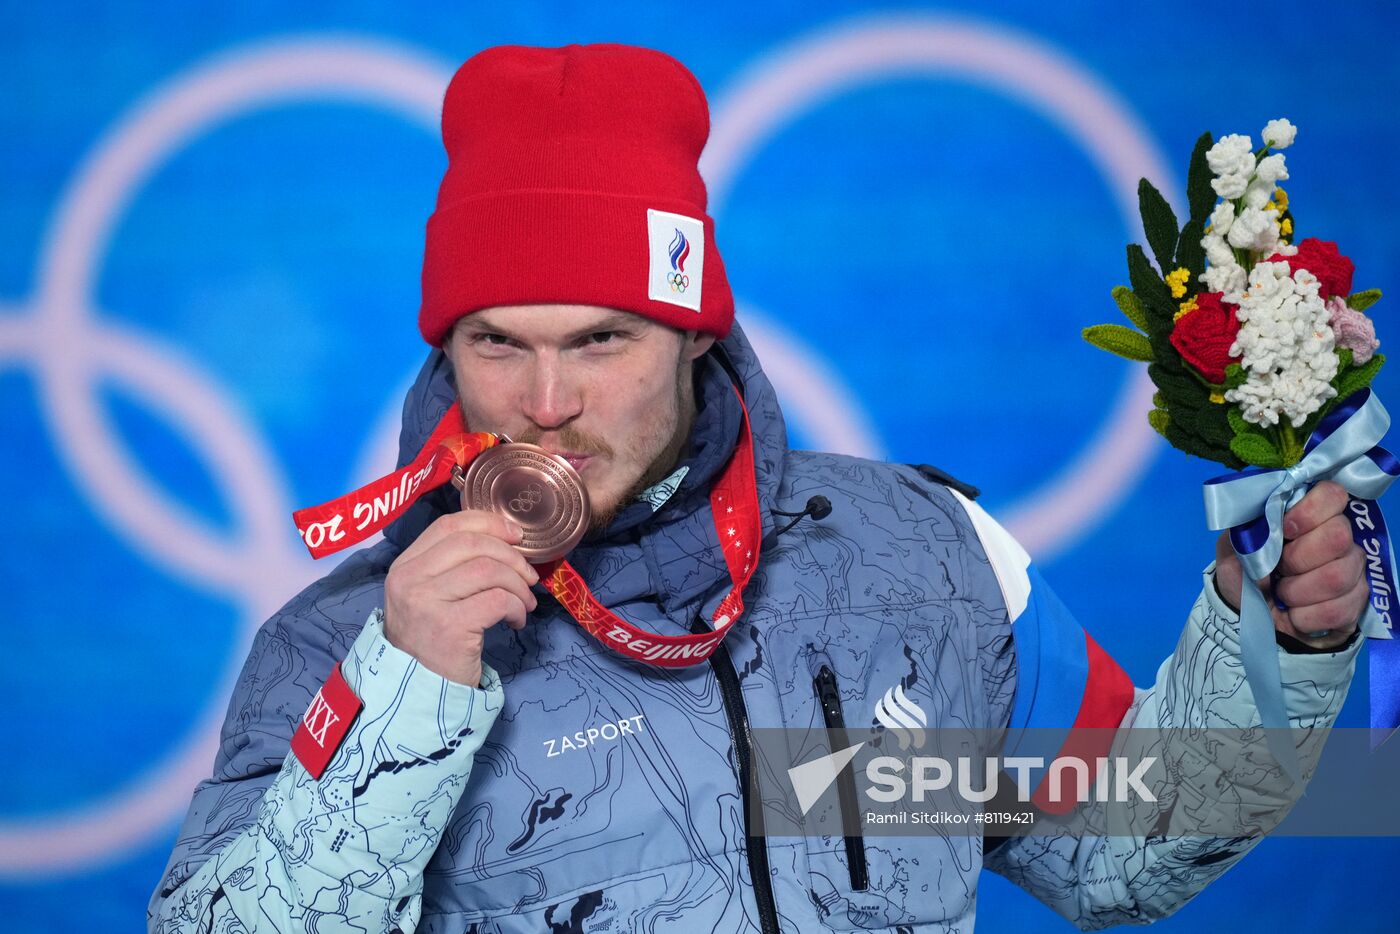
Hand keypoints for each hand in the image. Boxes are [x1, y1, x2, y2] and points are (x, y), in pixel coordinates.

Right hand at [383, 510, 539, 686]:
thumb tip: (505, 540)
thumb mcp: (428, 597)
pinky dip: (516, 607)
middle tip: (528, 577)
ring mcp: (426, 602)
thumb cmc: (431, 643)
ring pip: (488, 570)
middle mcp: (409, 579)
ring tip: (525, 603)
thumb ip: (451, 567)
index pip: (448, 525)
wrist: (418, 695)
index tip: (515, 535)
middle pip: (472, 543)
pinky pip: (497, 600)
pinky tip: (516, 621)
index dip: (488, 523)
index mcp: (405, 566)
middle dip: (511, 556)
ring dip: (518, 584)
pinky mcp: (449, 627)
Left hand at [1214, 480, 1367, 649]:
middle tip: (1279, 569)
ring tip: (1282, 593)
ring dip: (1296, 591)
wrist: (1249, 616)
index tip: (1285, 529)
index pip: (1333, 494)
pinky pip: (1337, 611)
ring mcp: (1354, 571)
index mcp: (1311, 515)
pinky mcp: (1356, 604)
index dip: (1309, 511)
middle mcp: (1341, 538)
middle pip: (1338, 536)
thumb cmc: (1245, 573)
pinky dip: (1304, 616)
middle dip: (1297, 558)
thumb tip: (1260, 516)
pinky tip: (1294, 614)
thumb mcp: (1234, 547)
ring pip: (1337, 577)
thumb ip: (1246, 527)